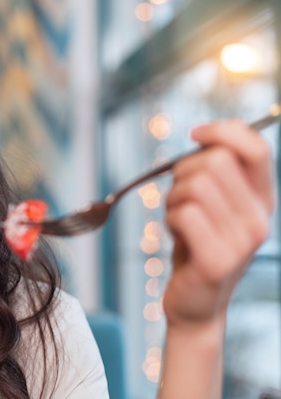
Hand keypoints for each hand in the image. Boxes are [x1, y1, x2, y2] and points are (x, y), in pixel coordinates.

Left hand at [163, 120, 275, 327]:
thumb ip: (216, 171)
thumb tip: (205, 135)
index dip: (223, 131)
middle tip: (179, 196)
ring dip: (173, 198)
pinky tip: (176, 234)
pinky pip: (185, 213)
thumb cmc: (196, 244)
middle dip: (183, 171)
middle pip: (215, 160)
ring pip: (196, 185)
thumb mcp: (212, 204)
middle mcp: (260, 218)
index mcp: (262, 199)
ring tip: (178, 219)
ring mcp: (243, 241)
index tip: (195, 135)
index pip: (257, 146)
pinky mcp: (219, 260)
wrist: (194, 302)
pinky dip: (170, 218)